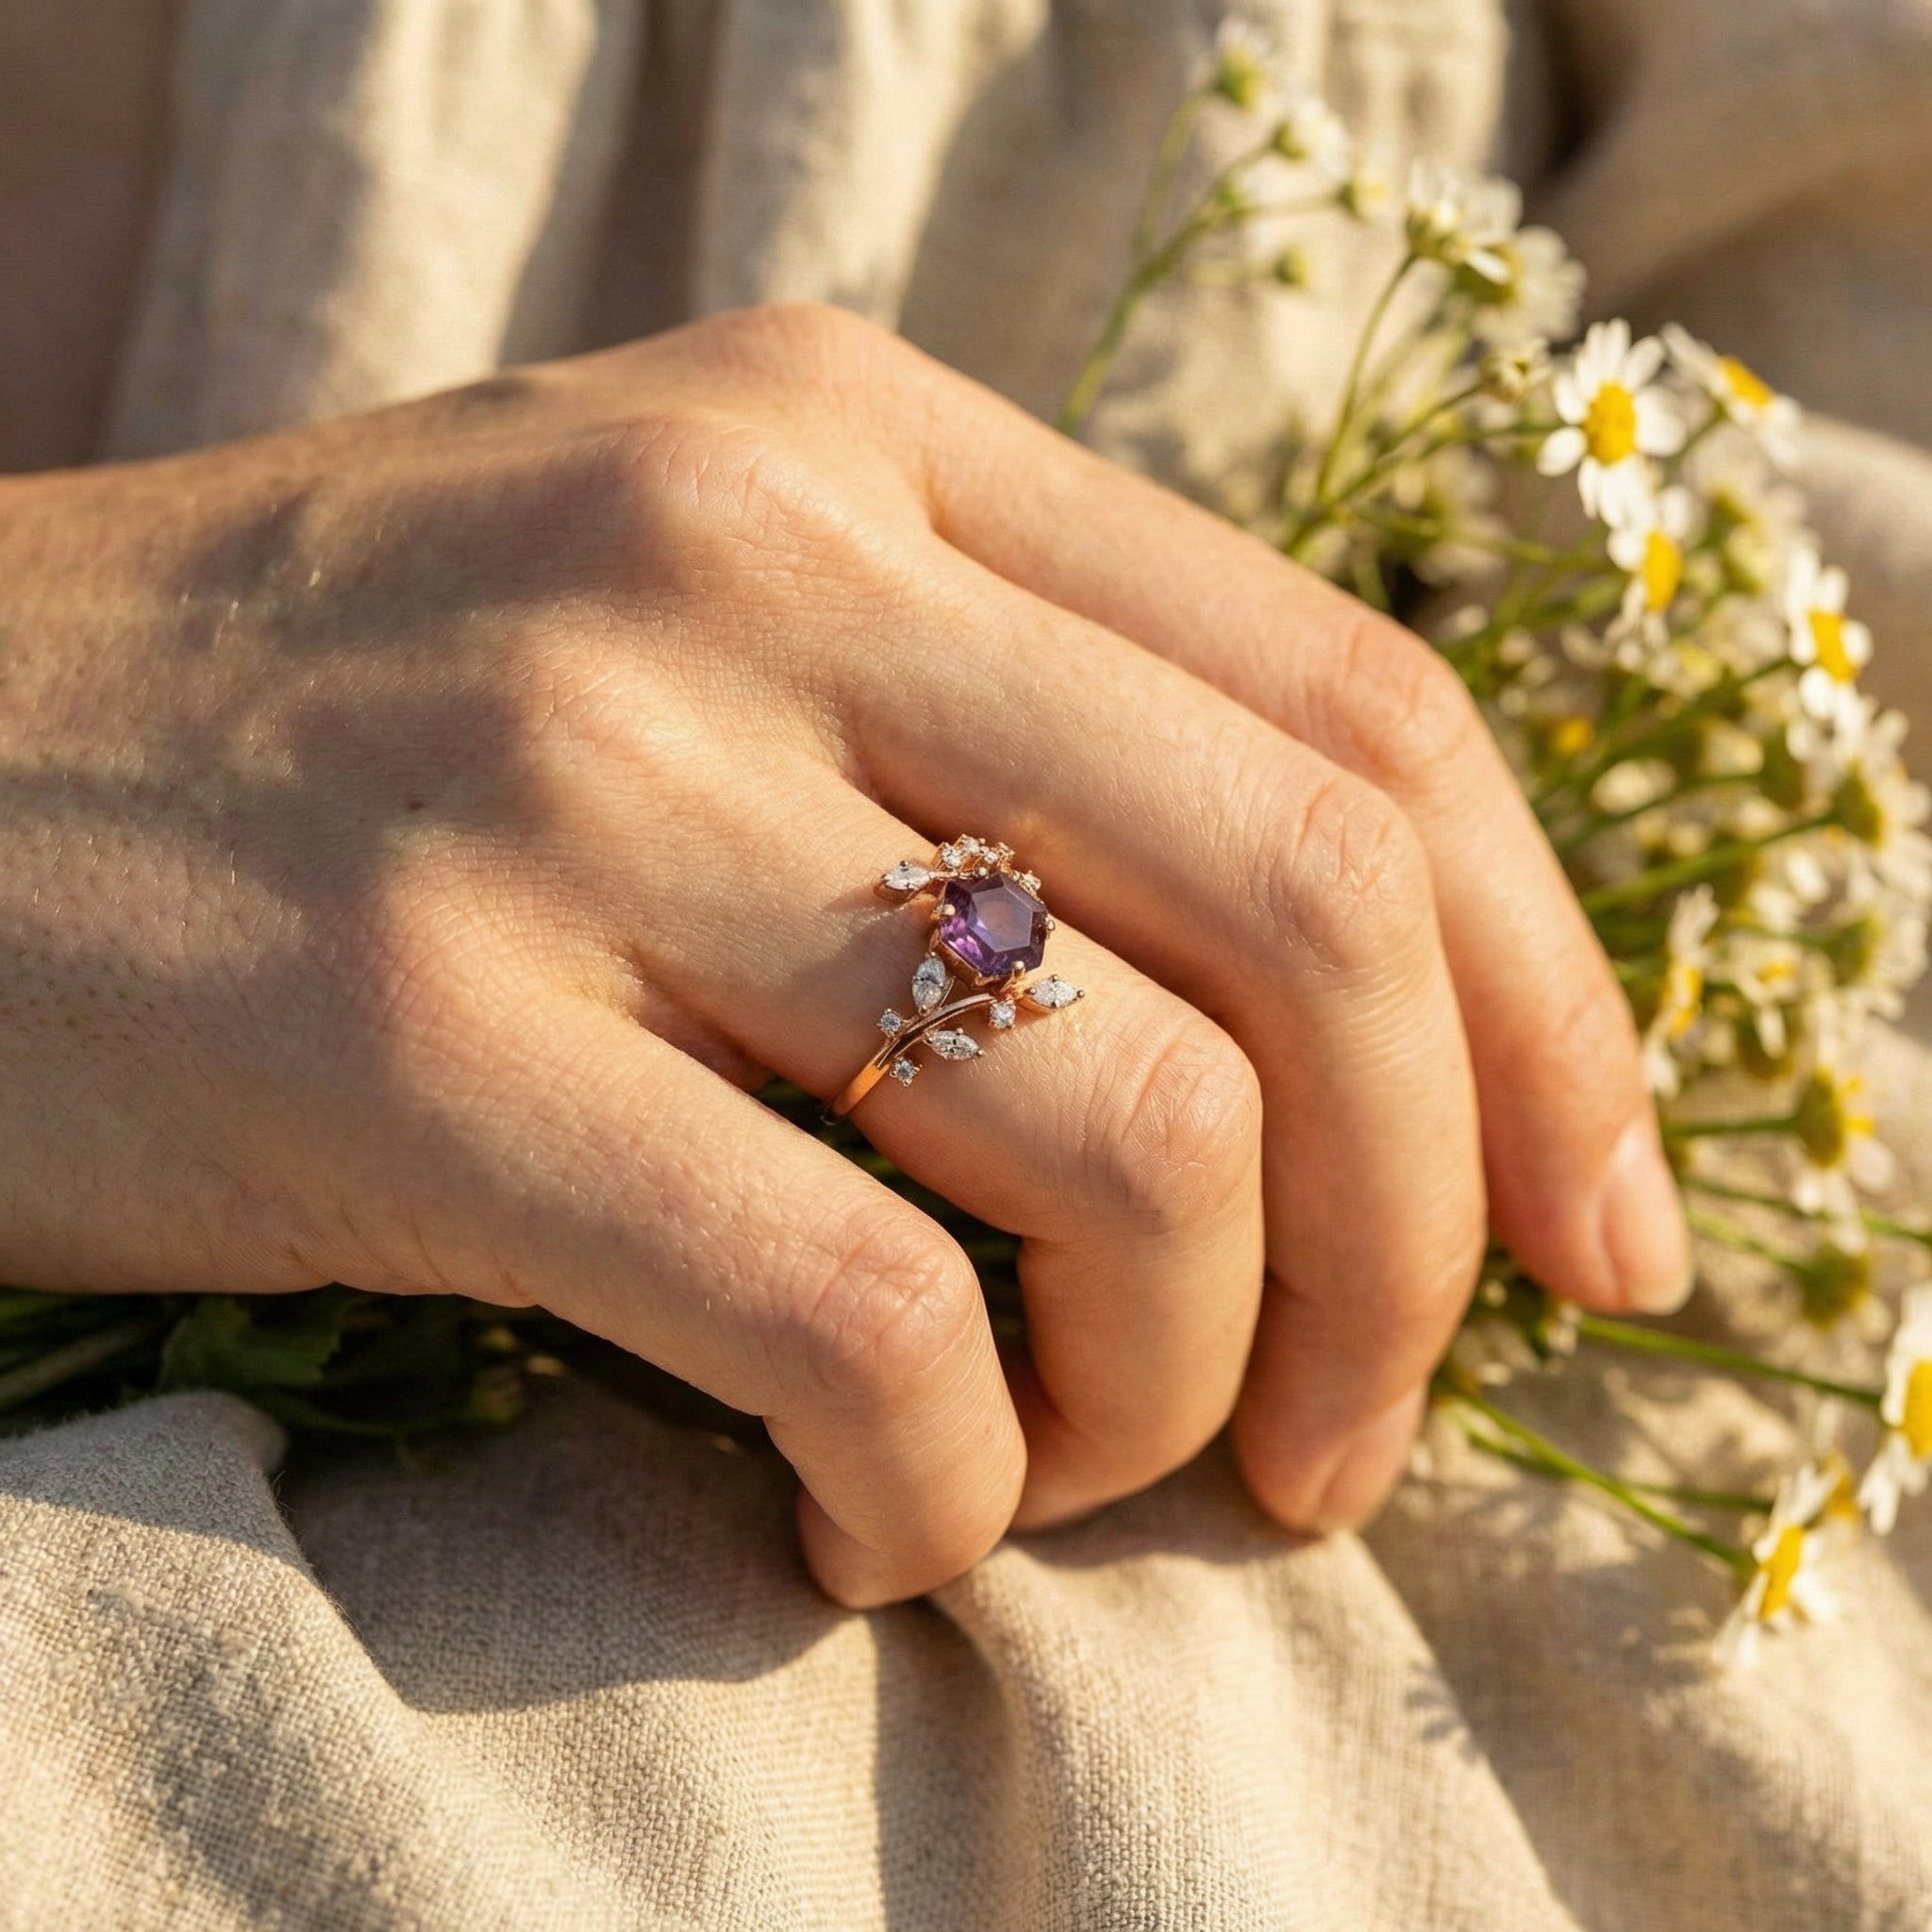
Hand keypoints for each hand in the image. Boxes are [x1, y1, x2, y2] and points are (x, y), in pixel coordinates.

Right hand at [0, 304, 1686, 1603]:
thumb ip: (998, 724)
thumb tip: (1325, 1029)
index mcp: (863, 442)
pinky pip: (852, 1318)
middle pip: (1316, 922)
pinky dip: (939, 1485)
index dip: (1551, 1010)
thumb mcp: (699, 603)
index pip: (1368, 718)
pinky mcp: (417, 1035)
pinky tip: (880, 1520)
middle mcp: (752, 563)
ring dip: (1180, 1382)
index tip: (1597, 1238)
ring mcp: (580, 789)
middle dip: (1424, 1242)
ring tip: (1077, 1467)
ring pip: (1131, 1136)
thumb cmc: (339, 711)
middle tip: (1351, 1433)